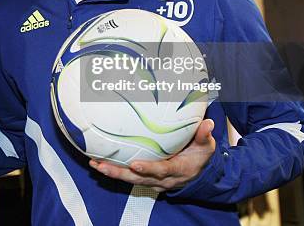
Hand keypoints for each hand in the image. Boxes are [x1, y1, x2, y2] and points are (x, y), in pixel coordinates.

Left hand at [89, 118, 215, 191]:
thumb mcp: (206, 146)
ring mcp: (153, 180)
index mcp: (177, 170)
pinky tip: (99, 163)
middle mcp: (163, 179)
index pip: (161, 171)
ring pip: (130, 179)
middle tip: (102, 166)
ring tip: (95, 164)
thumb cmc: (200, 156)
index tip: (134, 164)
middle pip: (138, 178)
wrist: (198, 173)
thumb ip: (204, 135)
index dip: (148, 169)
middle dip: (120, 173)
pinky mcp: (146, 178)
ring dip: (112, 172)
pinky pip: (128, 176)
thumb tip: (208, 123)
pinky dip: (114, 171)